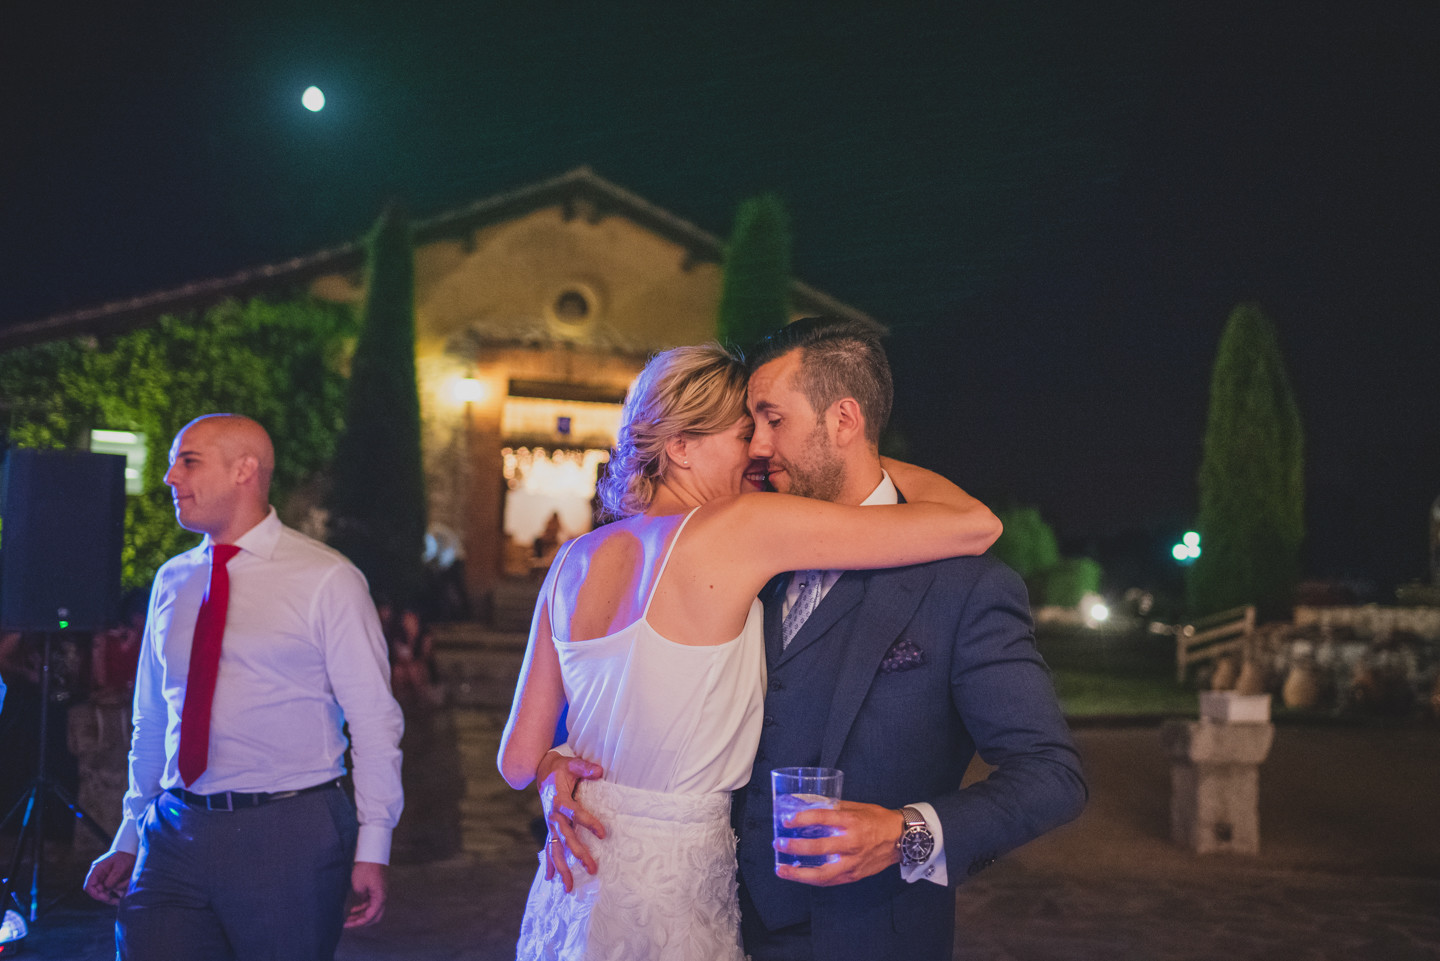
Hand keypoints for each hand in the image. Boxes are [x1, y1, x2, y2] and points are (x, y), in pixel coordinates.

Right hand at [83, 851, 136, 903]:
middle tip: (116, 901)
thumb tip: (107, 888)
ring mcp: (104, 877)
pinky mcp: (110, 880)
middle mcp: (98, 874)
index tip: (106, 898)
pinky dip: (117, 892)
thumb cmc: (125, 857)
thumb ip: (112, 878)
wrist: (132, 850)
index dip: (95, 894)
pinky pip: (111, 889)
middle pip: (96, 891)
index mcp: (97, 869)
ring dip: (113, 895)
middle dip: (105, 897)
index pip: (89, 886)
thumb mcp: (120, 867)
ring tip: (123, 896)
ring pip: (104, 892)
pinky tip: (124, 893)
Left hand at [345, 861, 387, 927]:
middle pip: (374, 916)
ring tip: (349, 918)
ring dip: (361, 915)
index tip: (347, 924)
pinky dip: (363, 908)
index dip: (359, 922)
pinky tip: (353, 910)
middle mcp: (382, 897)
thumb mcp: (359, 886)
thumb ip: (361, 899)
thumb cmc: (366, 869)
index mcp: (380, 897)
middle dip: (362, 922)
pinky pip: (371, 903)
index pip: (370, 916)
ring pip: (372, 910)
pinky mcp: (377, 889)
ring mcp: (380, 893)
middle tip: (350, 924)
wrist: (371, 854)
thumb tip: (362, 903)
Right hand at [536, 750, 604, 891]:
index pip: (576, 814)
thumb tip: (600, 771)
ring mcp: (551, 824)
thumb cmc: (560, 768)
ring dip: (562, 868)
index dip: (589, 823)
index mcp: (560, 800)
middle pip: (567, 838)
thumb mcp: (572, 764)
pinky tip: (550, 880)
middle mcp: (554, 816)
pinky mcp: (550, 828)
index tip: (603, 834)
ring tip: (568, 887)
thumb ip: (585, 768)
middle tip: (593, 869)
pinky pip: (549, 848)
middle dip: (579, 855)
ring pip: (555, 850)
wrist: (540, 771)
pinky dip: (549, 864)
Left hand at [773, 801, 903, 886]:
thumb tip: (811, 806)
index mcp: (852, 821)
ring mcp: (853, 862)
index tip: (787, 820)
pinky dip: (813, 879)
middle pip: (819, 847)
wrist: (902, 839)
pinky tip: (800, 876)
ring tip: (782, 870)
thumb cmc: (879, 820)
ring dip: (798, 873)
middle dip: (795, 847)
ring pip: (822, 873)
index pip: (822, 818)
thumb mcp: (858, 807)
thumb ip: (835, 808)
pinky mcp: (854, 875)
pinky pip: (830, 880)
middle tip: (779, 844)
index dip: (802, 819)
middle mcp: (852, 843)